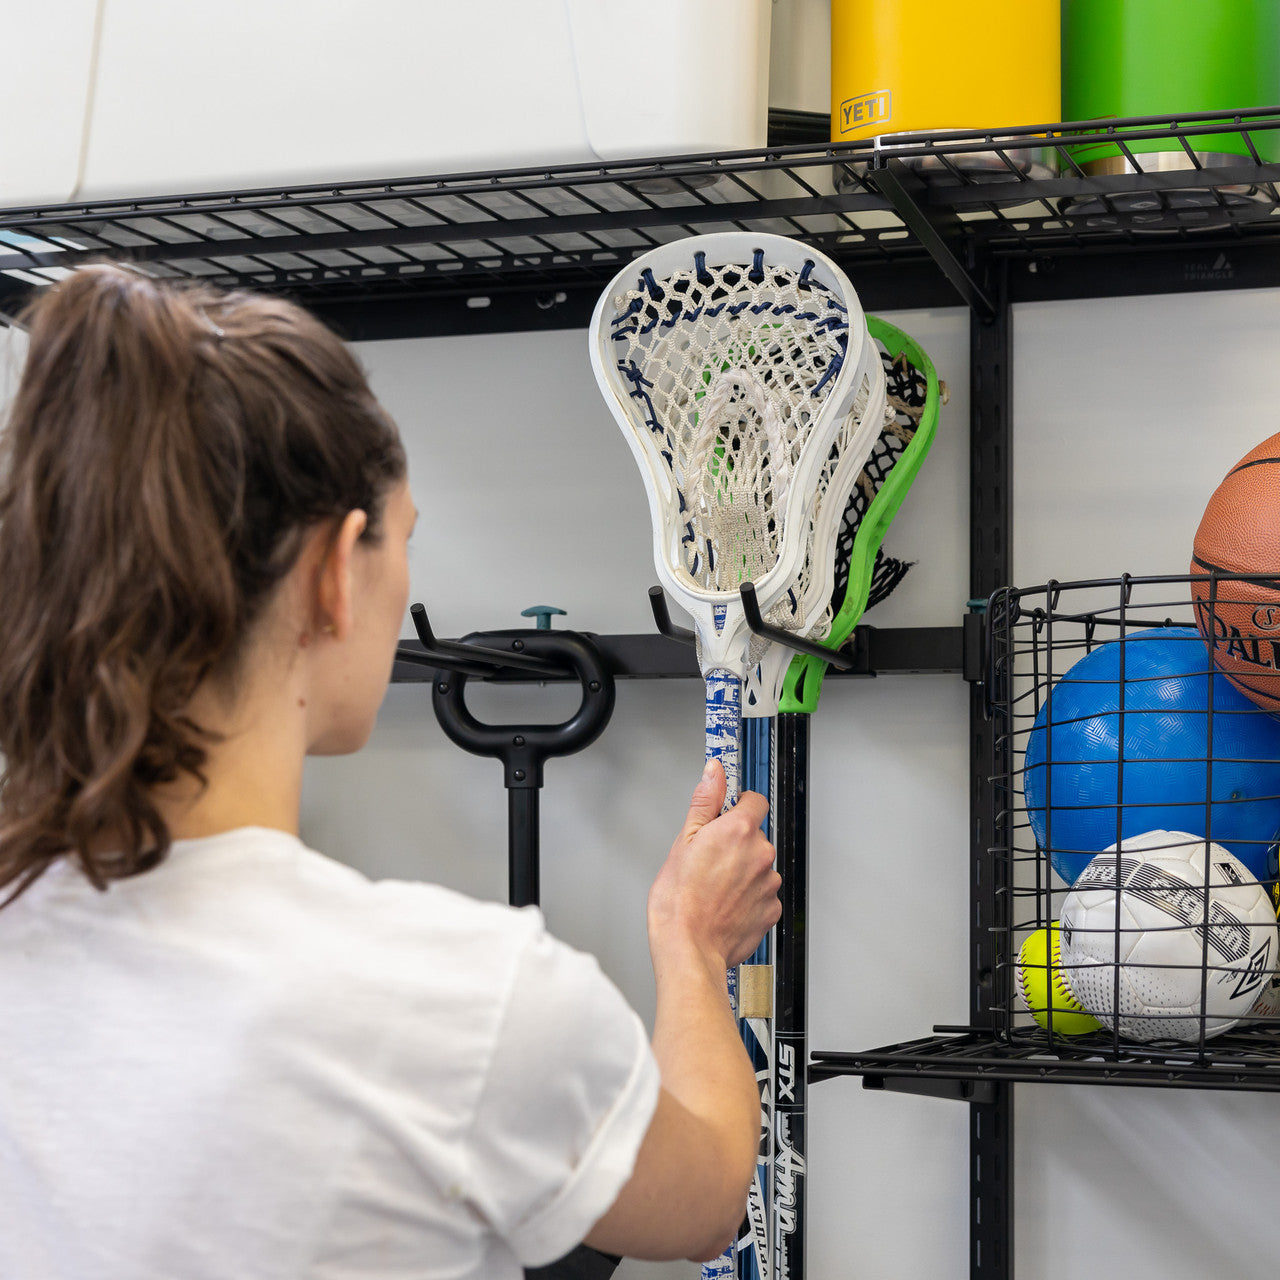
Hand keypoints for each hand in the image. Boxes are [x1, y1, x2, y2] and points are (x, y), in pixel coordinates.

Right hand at [647, 759, 780, 971]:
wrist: (688, 948)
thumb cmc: (679, 901)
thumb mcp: (683, 841)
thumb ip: (705, 802)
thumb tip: (714, 773)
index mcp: (739, 831)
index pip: (755, 800)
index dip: (738, 805)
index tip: (726, 814)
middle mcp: (761, 854)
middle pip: (755, 836)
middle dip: (736, 843)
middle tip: (709, 860)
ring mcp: (769, 884)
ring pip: (759, 866)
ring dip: (743, 871)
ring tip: (714, 887)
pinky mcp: (771, 910)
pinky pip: (762, 894)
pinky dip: (748, 896)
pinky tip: (725, 904)